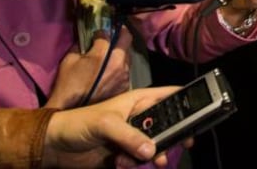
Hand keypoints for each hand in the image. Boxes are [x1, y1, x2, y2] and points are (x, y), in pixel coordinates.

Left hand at [43, 86, 194, 167]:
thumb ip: (130, 136)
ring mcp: (134, 137)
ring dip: (151, 156)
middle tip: (181, 145)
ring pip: (156, 147)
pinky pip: (142, 161)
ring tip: (145, 161)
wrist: (55, 147)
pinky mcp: (126, 154)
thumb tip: (152, 151)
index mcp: (139, 101)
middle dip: (173, 137)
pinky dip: (134, 165)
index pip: (170, 96)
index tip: (201, 112)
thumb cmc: (78, 123)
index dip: (187, 100)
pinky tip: (119, 164)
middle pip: (169, 125)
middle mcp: (140, 117)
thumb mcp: (105, 123)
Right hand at [46, 28, 132, 108]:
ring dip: (120, 55)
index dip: (104, 31)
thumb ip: (82, 45)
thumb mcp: (70, 59)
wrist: (70, 111)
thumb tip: (89, 39)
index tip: (100, 33)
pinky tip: (109, 74)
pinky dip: (119, 69)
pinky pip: (125, 72)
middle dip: (119, 38)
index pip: (110, 33)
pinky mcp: (124, 87)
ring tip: (108, 59)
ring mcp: (124, 77)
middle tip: (111, 39)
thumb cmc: (68, 84)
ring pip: (127, 58)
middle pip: (126, 42)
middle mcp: (119, 63)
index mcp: (104, 54)